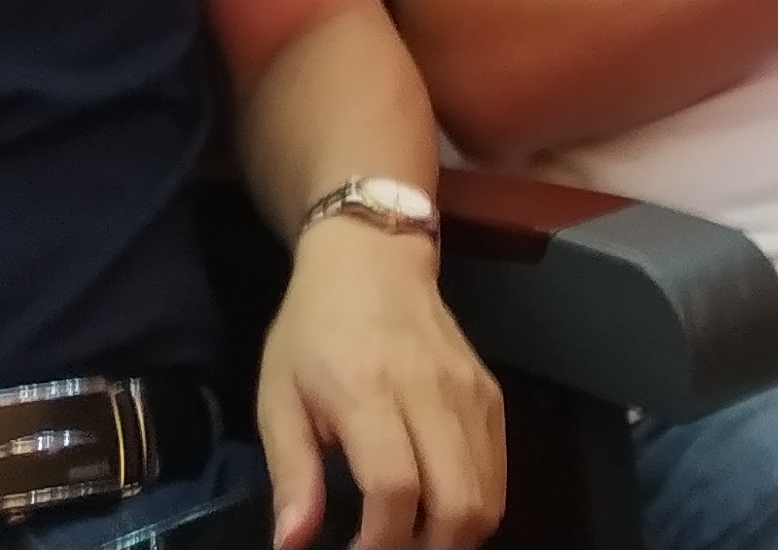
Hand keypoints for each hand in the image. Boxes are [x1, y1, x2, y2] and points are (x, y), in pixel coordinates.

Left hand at [254, 221, 502, 548]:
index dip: (382, 540)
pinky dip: (475, 506)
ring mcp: (469, 391)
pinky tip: (437, 508)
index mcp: (367, 390)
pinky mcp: (491, 394)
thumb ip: (292, 473)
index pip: (394, 486)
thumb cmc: (313, 330)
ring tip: (413, 538)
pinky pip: (499, 471)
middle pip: (456, 501)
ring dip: (454, 536)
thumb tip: (293, 544)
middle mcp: (429, 391)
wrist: (372, 256)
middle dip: (427, 549)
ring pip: (487, 496)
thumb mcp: (279, 396)